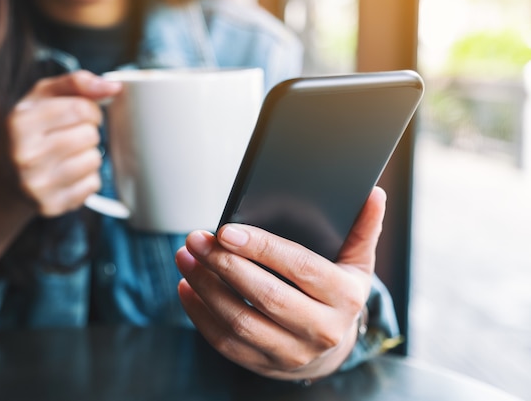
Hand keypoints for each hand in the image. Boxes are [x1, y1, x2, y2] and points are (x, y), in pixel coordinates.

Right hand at [0, 71, 120, 216]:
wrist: (7, 179)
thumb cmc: (30, 131)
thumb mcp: (42, 97)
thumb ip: (76, 83)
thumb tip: (114, 86)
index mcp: (20, 122)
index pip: (81, 108)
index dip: (91, 109)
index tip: (83, 114)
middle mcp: (25, 155)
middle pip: (90, 135)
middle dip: (89, 132)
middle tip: (73, 136)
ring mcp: (37, 184)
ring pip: (94, 160)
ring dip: (90, 155)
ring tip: (70, 154)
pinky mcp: (51, 205)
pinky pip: (93, 185)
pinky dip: (88, 178)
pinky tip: (69, 174)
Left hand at [175, 187, 385, 380]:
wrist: (331, 350)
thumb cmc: (338, 296)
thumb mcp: (356, 264)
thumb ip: (363, 229)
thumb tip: (373, 194)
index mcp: (344, 297)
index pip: (299, 267)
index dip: (261, 248)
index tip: (226, 231)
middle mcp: (322, 329)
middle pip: (265, 295)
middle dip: (225, 265)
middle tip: (197, 240)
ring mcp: (292, 352)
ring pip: (240, 321)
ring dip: (206, 287)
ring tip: (186, 258)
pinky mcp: (264, 365)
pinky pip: (225, 342)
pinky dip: (200, 314)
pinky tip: (187, 288)